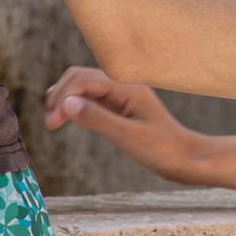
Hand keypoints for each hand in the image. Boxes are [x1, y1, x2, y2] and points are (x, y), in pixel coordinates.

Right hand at [44, 66, 203, 182]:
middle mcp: (123, 85)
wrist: (185, 159)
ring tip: (53, 120)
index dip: (63, 97)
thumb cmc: (162, 150)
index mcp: (127, 87)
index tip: (52, 124)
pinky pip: (92, 97)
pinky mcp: (120, 106)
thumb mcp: (128, 138)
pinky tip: (68, 117)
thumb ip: (98, 119)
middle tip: (50, 124)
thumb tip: (67, 104)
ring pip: (84, 85)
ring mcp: (121, 94)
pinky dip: (76, 104)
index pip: (83, 80)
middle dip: (60, 94)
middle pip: (80, 76)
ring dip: (66, 97)